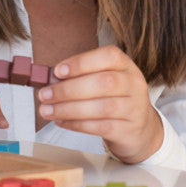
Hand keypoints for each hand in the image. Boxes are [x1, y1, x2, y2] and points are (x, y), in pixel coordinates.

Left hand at [36, 45, 163, 163]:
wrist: (140, 129)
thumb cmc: (115, 99)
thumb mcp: (105, 81)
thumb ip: (82, 76)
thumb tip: (50, 79)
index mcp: (126, 66)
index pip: (109, 56)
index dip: (82, 63)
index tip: (58, 71)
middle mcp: (134, 84)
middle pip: (104, 83)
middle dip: (69, 89)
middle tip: (44, 95)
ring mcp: (134, 108)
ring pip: (102, 107)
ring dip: (69, 109)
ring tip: (47, 110)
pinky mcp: (129, 129)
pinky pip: (101, 127)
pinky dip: (77, 124)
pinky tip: (62, 121)